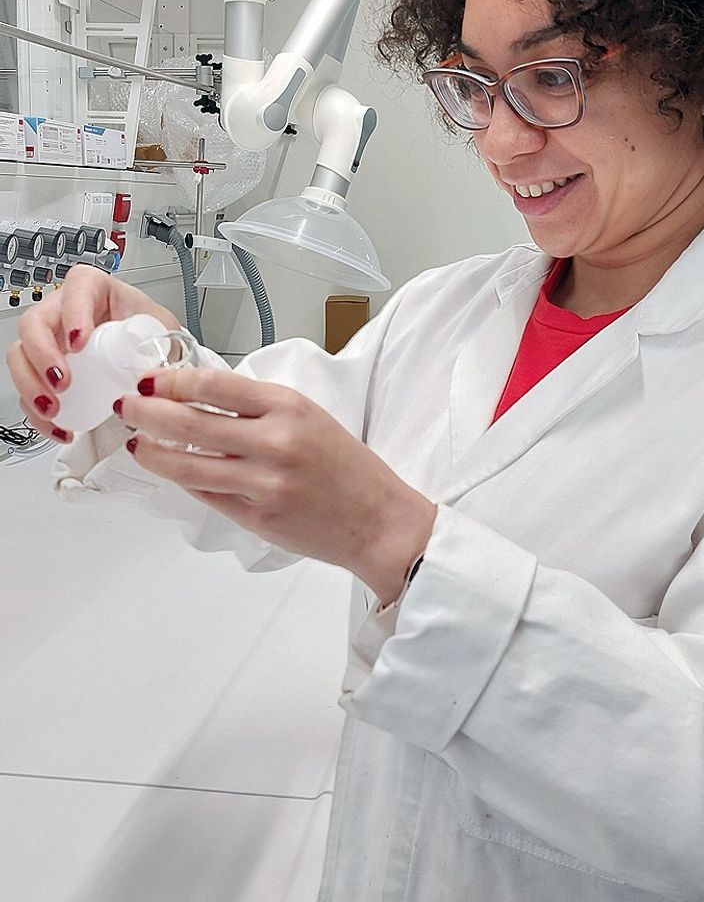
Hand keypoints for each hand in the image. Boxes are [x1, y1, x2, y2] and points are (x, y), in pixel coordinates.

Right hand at [5, 265, 178, 441]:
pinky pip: (27, 387)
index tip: (79, 342)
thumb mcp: (161, 327)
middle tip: (63, 383)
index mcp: (94, 289)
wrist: (146, 348)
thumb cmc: (148, 328)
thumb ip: (159, 343)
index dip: (73, 314)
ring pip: (20, 355)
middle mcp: (62, 310)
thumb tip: (152, 371)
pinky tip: (57, 425)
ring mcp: (48, 338)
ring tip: (54, 409)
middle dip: (42, 356)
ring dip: (30, 386)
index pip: (77, 289)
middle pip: (34, 324)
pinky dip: (36, 411)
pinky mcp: (43, 367)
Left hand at [122, 366, 435, 602]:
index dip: (172, 381)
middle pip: (188, 422)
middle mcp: (276, 442)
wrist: (379, 520)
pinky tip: (172, 469)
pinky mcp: (256, 516)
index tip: (152, 380)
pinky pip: (204, 493)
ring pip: (185, 463)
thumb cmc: (349, 469)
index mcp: (291, 408)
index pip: (214, 385)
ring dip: (151, 451)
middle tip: (127, 406)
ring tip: (135, 443)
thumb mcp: (313, 419)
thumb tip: (203, 399)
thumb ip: (262, 409)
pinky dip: (183, 479)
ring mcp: (264, 482)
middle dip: (146, 412)